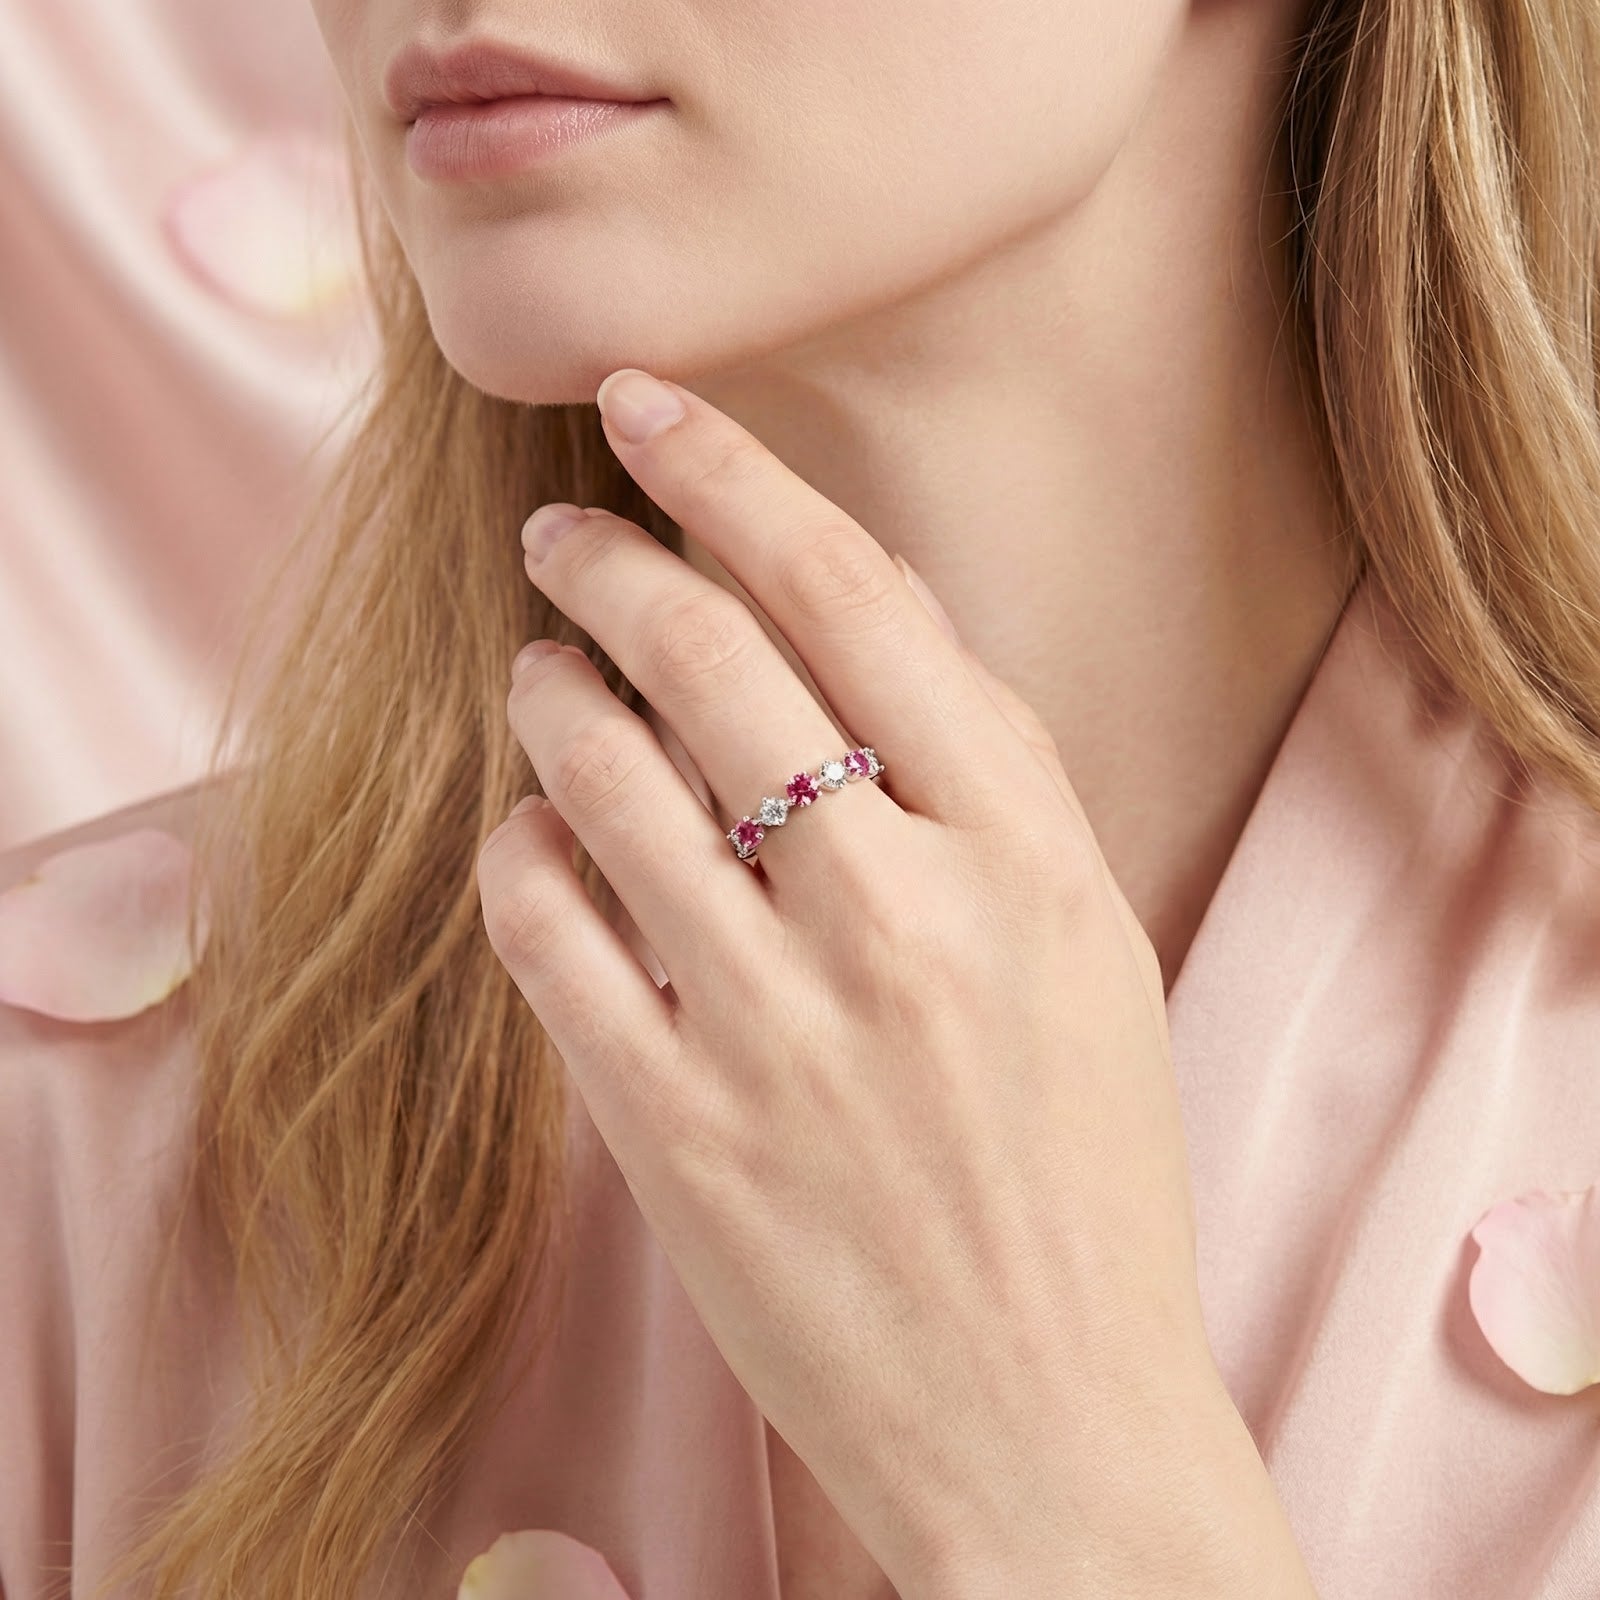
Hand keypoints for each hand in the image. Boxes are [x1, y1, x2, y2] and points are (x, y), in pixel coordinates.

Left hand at [478, 368, 1240, 1596]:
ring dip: (553, 695)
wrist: (1050, 1424)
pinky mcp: (674, 1131)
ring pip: (604, 779)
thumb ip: (984, 793)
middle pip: (713, 661)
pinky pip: (547, 931)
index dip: (736, 477)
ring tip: (543, 671)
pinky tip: (535, 832)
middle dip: (615, 564)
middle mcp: (902, 920)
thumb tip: (840, 629)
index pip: (857, 600)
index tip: (651, 407)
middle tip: (566, 535)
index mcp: (1029, 860)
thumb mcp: (1088, 956)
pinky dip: (521, 852)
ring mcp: (775, 1027)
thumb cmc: (1083, 1179)